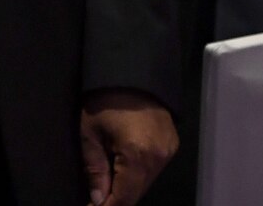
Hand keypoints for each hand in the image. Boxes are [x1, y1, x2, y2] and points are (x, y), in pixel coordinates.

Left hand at [80, 89, 176, 204]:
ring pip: (147, 183)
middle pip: (137, 194)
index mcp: (138, 156)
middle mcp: (159, 158)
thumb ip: (95, 171)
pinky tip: (123, 168)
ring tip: (108, 183)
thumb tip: (98, 199)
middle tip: (97, 197)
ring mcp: (169, 152)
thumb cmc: (104, 99)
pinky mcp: (172, 144)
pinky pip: (154, 170)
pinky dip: (138, 174)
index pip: (124, 198)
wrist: (131, 69)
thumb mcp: (91, 134)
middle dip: (117, 199)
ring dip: (128, 187)